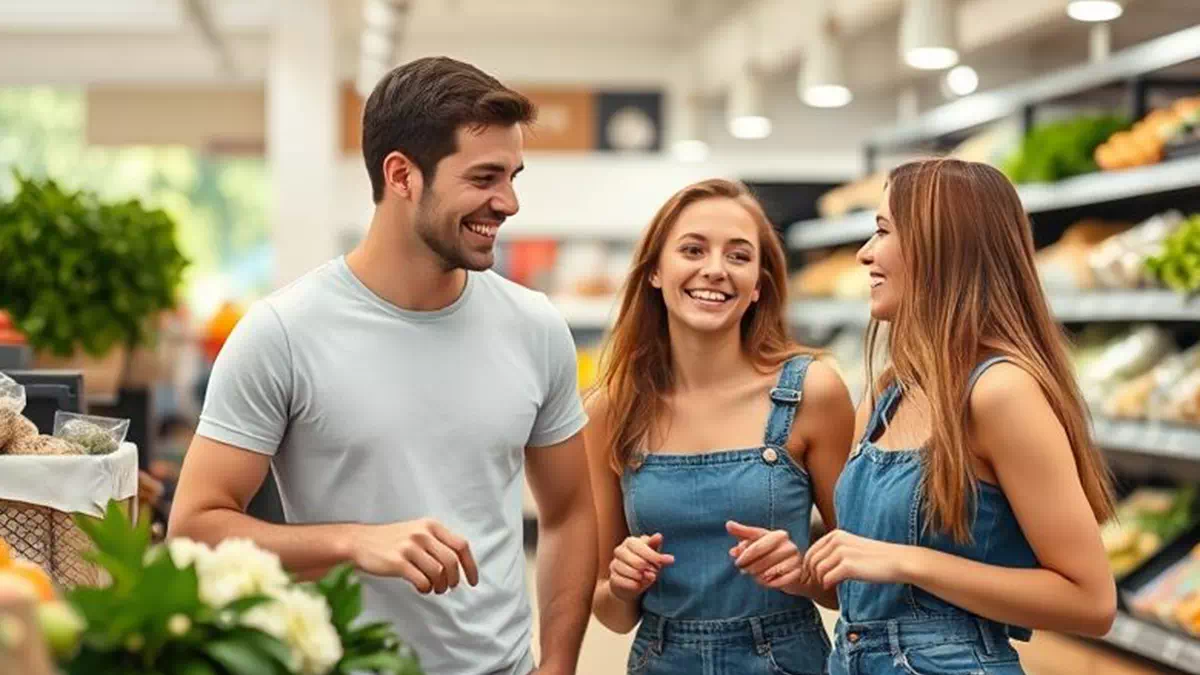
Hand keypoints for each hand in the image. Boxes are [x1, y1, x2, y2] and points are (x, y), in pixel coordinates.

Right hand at [349, 518, 478, 594]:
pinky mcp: (397, 562)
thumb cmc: (392, 540)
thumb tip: (460, 565)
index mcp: (431, 525)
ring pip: (438, 573)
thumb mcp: (418, 532)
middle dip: (454, 580)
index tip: (472, 581)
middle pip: (452, 562)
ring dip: (439, 587)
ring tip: (433, 588)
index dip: (470, 566)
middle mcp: (422, 534)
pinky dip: (426, 589)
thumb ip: (438, 543)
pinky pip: (422, 581)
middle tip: (448, 588)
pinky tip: (421, 588)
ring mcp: (409, 547)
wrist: (359, 541)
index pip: (461, 546)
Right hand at [608, 533, 673, 602]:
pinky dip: (632, 584)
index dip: (654, 555)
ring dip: (641, 577)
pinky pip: (621, 580)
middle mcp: (620, 550)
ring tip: (647, 577)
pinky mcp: (612, 577)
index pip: (640, 546)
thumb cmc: (645, 566)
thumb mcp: (653, 556)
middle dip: (648, 568)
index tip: (670, 560)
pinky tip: (638, 584)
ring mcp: (614, 564)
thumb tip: (659, 535)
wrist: (631, 584)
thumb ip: (655, 546)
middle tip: (655, 572)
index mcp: (630, 542)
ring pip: (628, 571)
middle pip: (635, 560)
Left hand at [726, 521, 814, 596]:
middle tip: (744, 571)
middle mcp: (789, 546)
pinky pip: (779, 582)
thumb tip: (729, 525)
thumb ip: (742, 533)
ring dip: (758, 576)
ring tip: (754, 575)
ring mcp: (795, 560)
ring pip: (770, 572)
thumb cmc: (770, 551)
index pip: (757, 546)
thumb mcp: (756, 540)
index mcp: (779, 535)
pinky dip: (769, 584)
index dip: (745, 556)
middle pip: (763, 560)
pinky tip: (765, 581)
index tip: (737, 562)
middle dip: (750, 567)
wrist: (792, 567)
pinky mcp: (798, 574)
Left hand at [803, 529, 911, 588]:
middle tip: (820, 583)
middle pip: (811, 562)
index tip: (815, 577)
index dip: (809, 567)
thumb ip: (833, 552)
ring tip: (828, 585)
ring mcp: (842, 552)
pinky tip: (834, 586)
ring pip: (817, 571)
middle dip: (812, 575)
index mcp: (835, 535)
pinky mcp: (848, 566)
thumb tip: (813, 565)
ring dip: (820, 581)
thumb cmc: (875, 558)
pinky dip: (827, 585)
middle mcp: (836, 541)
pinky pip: (827, 578)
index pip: (810, 551)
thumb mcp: (851, 547)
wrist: (897, 561)